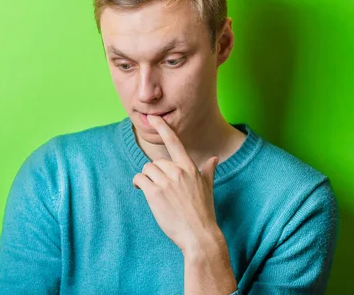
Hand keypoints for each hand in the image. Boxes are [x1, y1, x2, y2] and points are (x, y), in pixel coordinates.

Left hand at [132, 114, 220, 253]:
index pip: (174, 142)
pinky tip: (143, 191)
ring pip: (147, 169)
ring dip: (146, 179)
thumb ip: (208, 171)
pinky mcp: (155, 193)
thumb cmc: (203, 213)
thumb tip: (215, 159)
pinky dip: (138, 184)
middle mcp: (178, 172)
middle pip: (156, 162)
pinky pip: (140, 179)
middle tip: (160, 188)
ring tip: (153, 192)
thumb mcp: (208, 188)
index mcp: (190, 168)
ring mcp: (166, 182)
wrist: (199, 235)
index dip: (163, 128)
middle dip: (155, 173)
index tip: (153, 118)